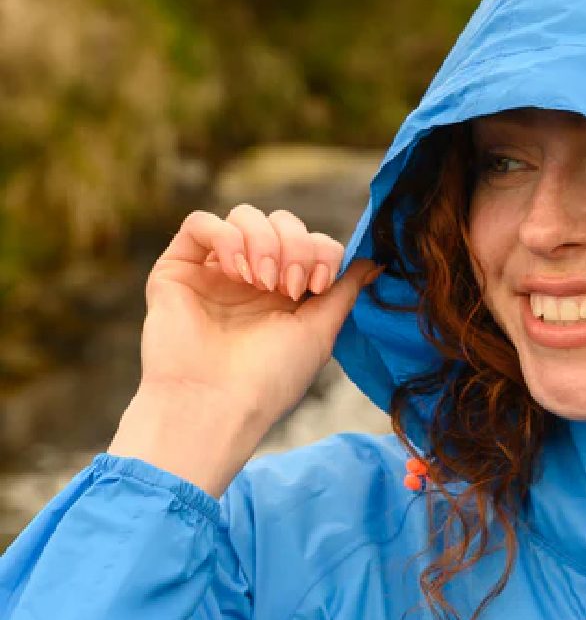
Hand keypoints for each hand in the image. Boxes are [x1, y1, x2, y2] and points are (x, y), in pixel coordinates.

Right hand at [140, 205, 379, 432]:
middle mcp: (251, 279)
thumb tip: (373, 262)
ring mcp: (214, 272)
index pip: (311, 242)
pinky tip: (236, 271)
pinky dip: (226, 237)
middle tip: (289, 287)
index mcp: (286, 294)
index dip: (321, 251)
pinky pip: (201, 222)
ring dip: (264, 241)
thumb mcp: (319, 333)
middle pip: (282, 223)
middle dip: (295, 245)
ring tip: (262, 283)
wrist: (214, 403)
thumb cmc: (268, 379)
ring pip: (244, 216)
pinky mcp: (178, 268)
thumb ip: (343, 292)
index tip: (319, 286)